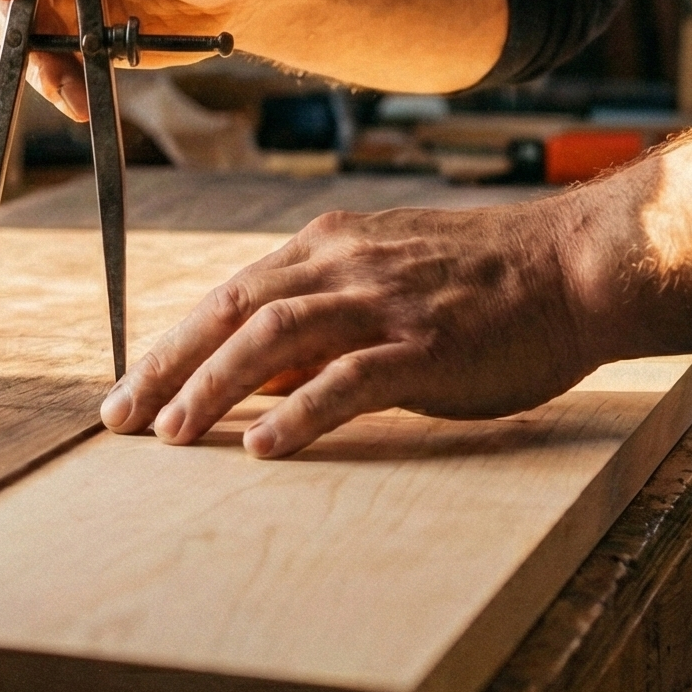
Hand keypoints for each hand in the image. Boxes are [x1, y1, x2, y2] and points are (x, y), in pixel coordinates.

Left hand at [97, 202, 595, 456]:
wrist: (571, 265)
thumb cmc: (484, 281)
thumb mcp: (387, 274)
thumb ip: (323, 311)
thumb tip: (256, 373)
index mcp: (329, 244)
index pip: (229, 293)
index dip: (173, 342)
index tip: (131, 387)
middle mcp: (343, 263)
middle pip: (231, 310)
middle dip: (168, 365)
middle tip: (120, 418)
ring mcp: (383, 301)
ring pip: (273, 337)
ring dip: (213, 386)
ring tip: (173, 436)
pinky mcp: (425, 344)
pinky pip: (348, 378)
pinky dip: (299, 411)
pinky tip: (264, 447)